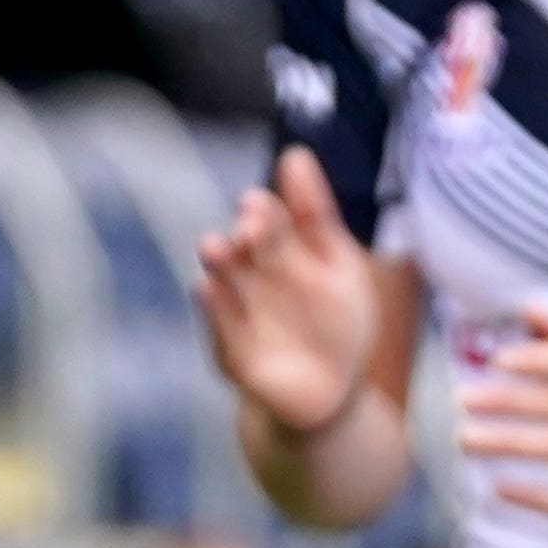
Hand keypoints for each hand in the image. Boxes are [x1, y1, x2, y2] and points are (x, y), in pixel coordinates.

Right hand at [194, 148, 383, 438]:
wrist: (332, 392)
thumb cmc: (338, 323)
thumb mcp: (339, 266)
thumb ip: (317, 215)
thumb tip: (295, 154)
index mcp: (280, 247)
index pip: (267, 216)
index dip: (263, 209)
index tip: (261, 204)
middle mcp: (251, 273)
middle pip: (244, 245)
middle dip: (245, 235)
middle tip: (252, 226)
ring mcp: (237, 309)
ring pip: (222, 279)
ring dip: (218, 263)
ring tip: (216, 248)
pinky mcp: (228, 347)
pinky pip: (217, 325)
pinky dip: (214, 309)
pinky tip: (208, 290)